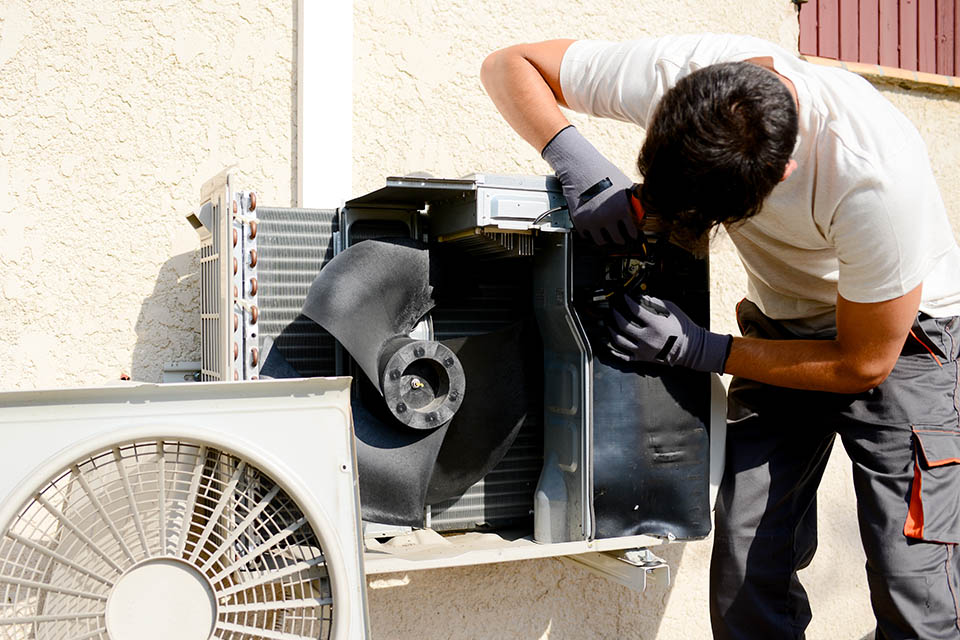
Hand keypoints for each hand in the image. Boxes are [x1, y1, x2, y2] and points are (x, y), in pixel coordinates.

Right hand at [541, 126, 641, 244]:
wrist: (581, 168)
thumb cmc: (604, 173)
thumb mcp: (625, 186)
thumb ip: (633, 202)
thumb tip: (640, 213)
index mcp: (622, 209)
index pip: (633, 233)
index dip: (633, 234)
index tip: (632, 235)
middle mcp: (608, 217)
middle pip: (618, 240)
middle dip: (621, 238)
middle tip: (620, 236)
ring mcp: (593, 220)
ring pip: (602, 242)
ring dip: (605, 238)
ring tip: (607, 233)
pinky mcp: (579, 221)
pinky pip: (587, 235)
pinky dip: (590, 233)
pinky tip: (593, 225)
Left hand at [606, 294, 731, 372]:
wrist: (690, 349)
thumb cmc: (682, 328)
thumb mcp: (672, 310)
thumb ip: (656, 303)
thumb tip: (642, 297)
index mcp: (655, 325)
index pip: (635, 310)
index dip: (627, 302)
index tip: (623, 297)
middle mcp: (647, 338)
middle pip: (623, 325)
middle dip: (615, 315)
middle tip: (612, 309)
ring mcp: (643, 350)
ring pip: (619, 341)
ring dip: (611, 331)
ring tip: (608, 324)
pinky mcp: (642, 359)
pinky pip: (623, 356)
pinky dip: (614, 350)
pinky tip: (609, 343)